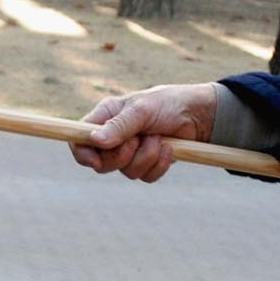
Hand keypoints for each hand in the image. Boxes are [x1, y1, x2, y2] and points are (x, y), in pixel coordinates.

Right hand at [71, 84, 217, 182]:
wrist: (200, 115)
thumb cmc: (168, 103)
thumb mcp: (142, 110)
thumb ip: (119, 126)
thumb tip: (95, 140)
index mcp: (105, 117)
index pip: (79, 140)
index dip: (83, 153)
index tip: (95, 161)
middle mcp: (114, 136)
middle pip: (101, 163)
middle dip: (122, 155)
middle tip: (138, 140)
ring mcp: (131, 152)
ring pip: (126, 172)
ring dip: (146, 156)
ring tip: (159, 138)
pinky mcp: (148, 164)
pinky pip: (145, 177)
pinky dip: (159, 164)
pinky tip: (168, 148)